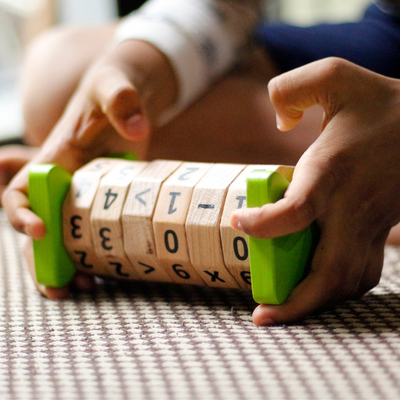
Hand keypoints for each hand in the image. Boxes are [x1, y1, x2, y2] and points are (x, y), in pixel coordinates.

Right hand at [3, 39, 176, 296]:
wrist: (128, 99)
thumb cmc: (114, 91)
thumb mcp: (115, 87)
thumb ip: (121, 99)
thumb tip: (137, 130)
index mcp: (54, 160)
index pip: (21, 192)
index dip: (20, 213)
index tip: (39, 230)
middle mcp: (64, 184)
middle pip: (40, 228)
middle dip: (41, 260)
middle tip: (58, 290)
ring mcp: (85, 196)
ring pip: (64, 238)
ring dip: (68, 267)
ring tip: (86, 288)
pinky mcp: (106, 202)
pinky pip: (93, 234)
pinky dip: (95, 256)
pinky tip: (108, 273)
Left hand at [231, 57, 399, 324]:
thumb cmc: (381, 101)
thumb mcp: (333, 75)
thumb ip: (290, 89)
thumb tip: (279, 124)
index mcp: (331, 173)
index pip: (294, 214)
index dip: (263, 225)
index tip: (239, 221)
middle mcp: (349, 207)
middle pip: (326, 271)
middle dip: (294, 301)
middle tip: (261, 315)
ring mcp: (367, 224)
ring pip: (347, 280)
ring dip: (315, 303)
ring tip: (282, 312)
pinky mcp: (378, 230)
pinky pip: (361, 272)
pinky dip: (337, 290)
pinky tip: (316, 290)